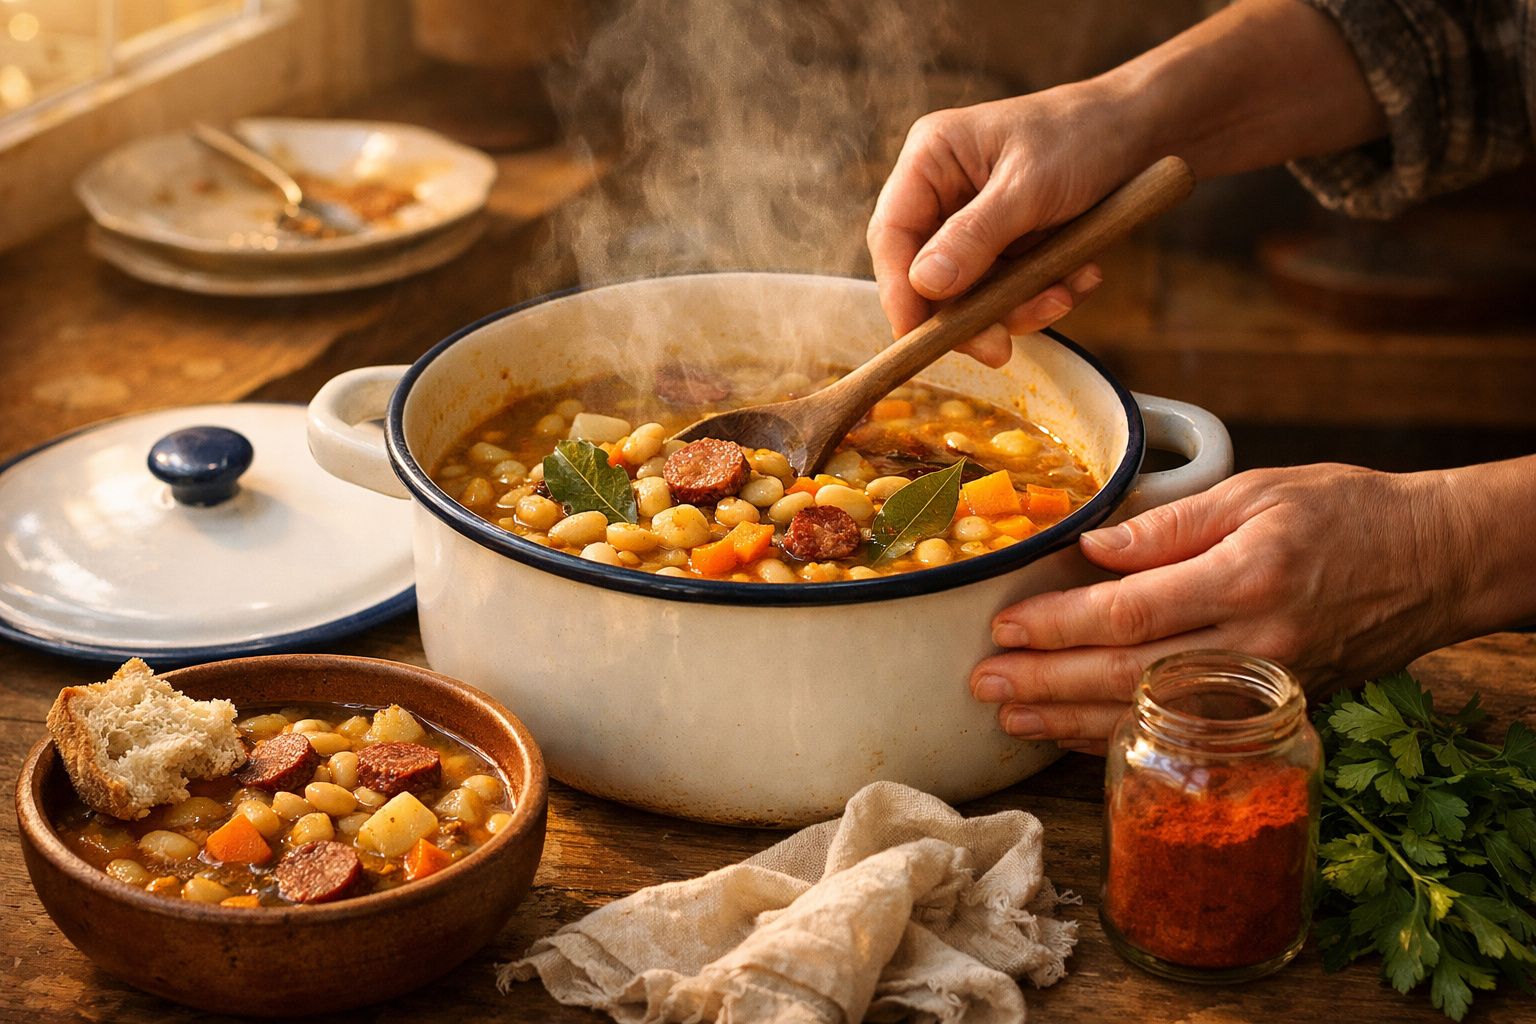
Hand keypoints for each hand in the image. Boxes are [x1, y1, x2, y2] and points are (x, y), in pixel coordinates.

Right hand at [867, 85, 1137, 365]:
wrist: (1145, 131)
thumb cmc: (1083, 137)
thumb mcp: (1029, 186)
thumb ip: (975, 235)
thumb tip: (924, 284)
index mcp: (931, 161)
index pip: (892, 236)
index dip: (899, 292)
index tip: (919, 338)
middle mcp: (943, 193)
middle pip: (927, 275)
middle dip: (968, 314)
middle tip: (999, 349)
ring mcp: (973, 223)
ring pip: (971, 293)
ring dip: (1017, 306)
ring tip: (1065, 293)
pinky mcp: (1006, 246)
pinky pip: (1008, 291)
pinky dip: (1042, 295)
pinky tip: (1082, 277)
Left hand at [970, 465, 1476, 753]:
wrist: (1433, 563)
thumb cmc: (1343, 514)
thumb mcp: (1255, 492)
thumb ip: (1168, 524)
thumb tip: (1091, 548)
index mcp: (1245, 578)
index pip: (1130, 612)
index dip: (1060, 624)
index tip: (1006, 627)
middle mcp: (1254, 645)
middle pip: (1128, 674)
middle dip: (1047, 682)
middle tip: (984, 682)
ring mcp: (1265, 687)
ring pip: (1151, 715)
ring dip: (1072, 721)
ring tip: (1011, 716)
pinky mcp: (1272, 710)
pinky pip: (1184, 729)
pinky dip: (1123, 734)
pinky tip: (1073, 733)